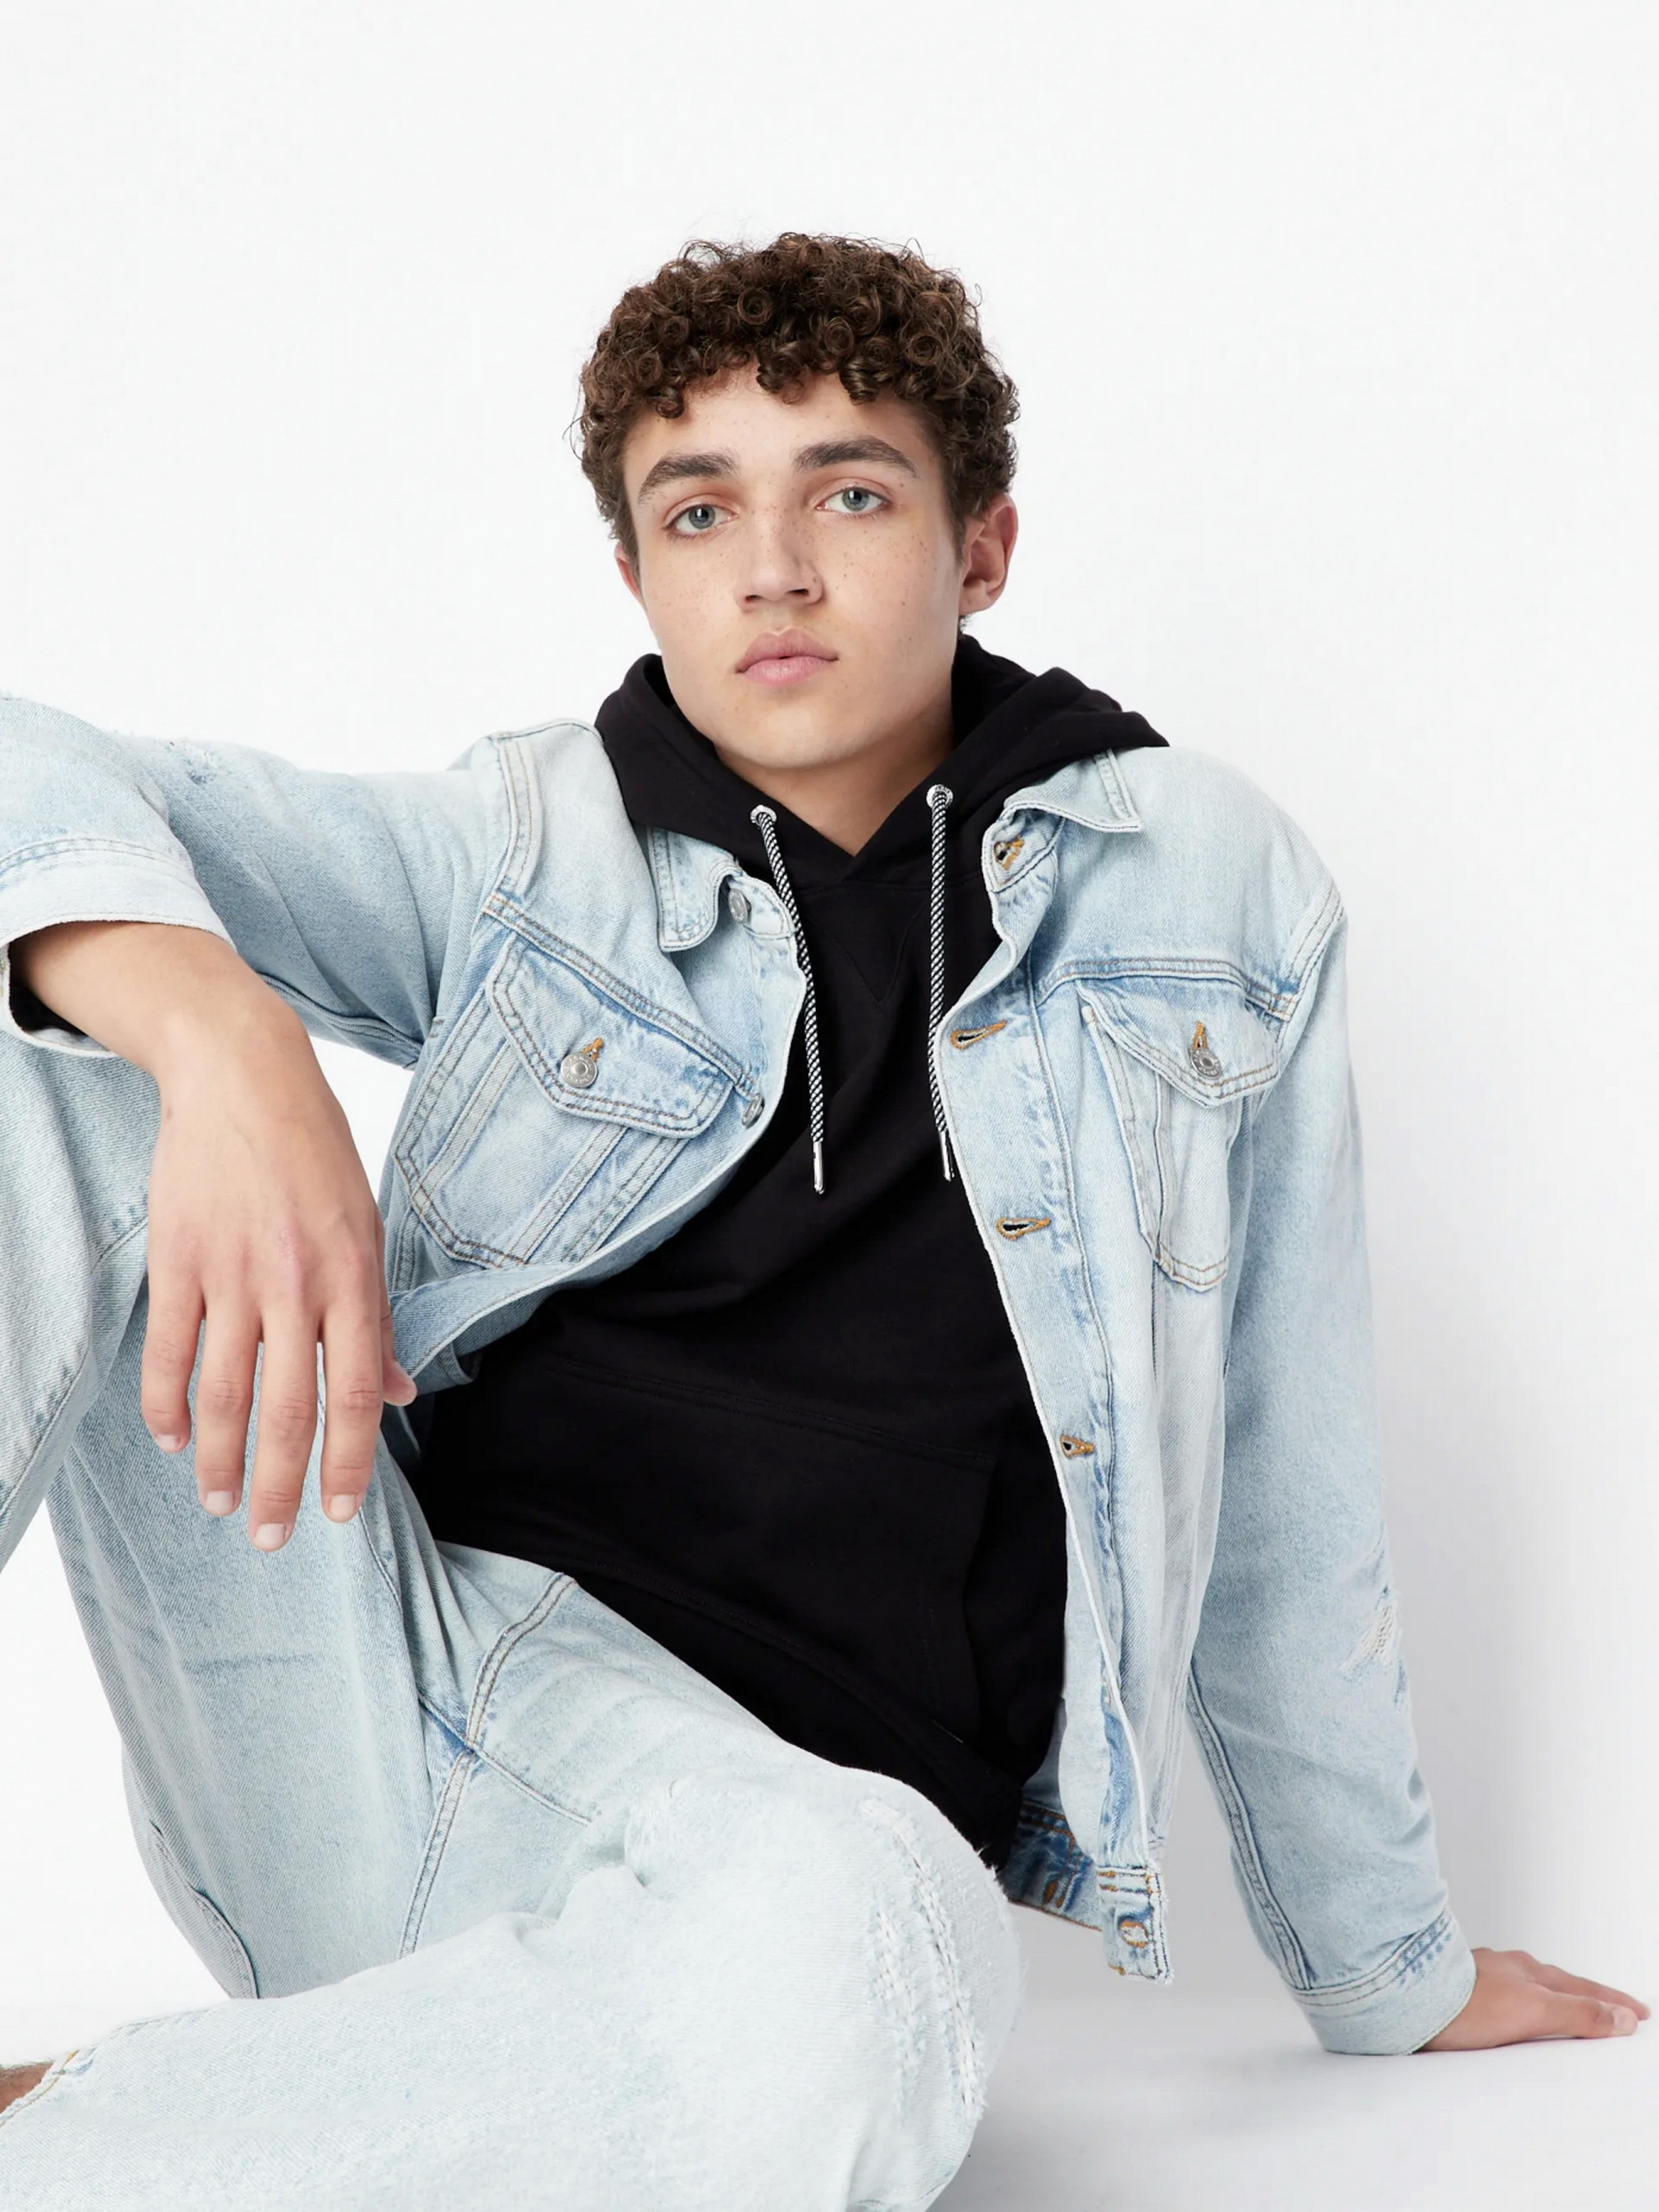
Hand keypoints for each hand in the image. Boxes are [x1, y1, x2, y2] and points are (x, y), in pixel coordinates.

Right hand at [13, 919, 417, 1545]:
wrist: (244, 1076)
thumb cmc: (316, 1154)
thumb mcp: (367, 1228)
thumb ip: (376, 1319)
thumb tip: (398, 1393)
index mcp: (354, 1278)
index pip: (355, 1396)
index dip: (350, 1464)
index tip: (342, 1514)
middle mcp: (297, 1283)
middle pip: (286, 1410)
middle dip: (278, 1486)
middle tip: (269, 1540)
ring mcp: (232, 1273)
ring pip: (223, 1393)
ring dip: (218, 1461)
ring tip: (217, 1503)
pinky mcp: (178, 1259)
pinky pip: (171, 1350)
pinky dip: (167, 1405)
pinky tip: (172, 1441)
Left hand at [1417, 1947, 1647, 2049]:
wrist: (1404, 1998)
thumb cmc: (1462, 2003)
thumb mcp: (1533, 2010)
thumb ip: (1578, 2013)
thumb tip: (1622, 2017)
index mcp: (1529, 1971)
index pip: (1583, 1989)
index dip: (1613, 2003)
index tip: (1638, 2012)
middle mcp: (1505, 1968)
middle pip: (1556, 1983)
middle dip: (1585, 1995)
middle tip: (1611, 2008)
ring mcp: (1479, 1976)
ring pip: (1525, 1985)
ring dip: (1550, 1997)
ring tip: (1564, 2007)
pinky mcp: (1456, 1992)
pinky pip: (1498, 1994)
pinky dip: (1516, 2002)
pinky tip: (1505, 2011)